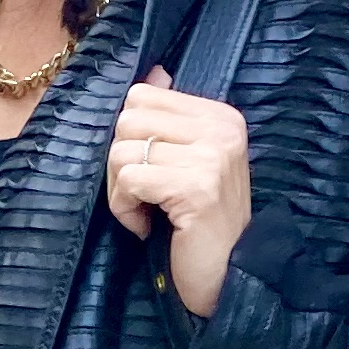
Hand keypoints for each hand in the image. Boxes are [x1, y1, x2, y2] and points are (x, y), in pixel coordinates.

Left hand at [107, 66, 250, 318]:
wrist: (228, 276)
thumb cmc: (200, 223)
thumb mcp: (189, 161)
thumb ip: (169, 119)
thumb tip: (153, 72)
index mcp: (221, 116)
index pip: (142, 95)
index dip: (130, 136)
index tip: (150, 171)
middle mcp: (222, 129)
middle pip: (128, 119)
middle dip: (120, 163)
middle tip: (142, 196)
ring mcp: (212, 157)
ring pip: (122, 150)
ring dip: (121, 191)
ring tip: (147, 213)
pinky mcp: (196, 186)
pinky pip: (129, 180)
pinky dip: (125, 209)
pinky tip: (147, 227)